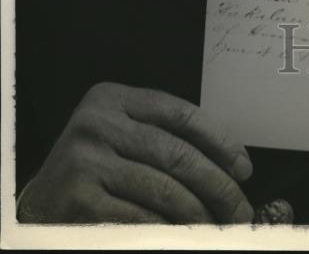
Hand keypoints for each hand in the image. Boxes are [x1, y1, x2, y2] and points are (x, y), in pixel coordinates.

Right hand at [17, 83, 253, 223]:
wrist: (40, 202)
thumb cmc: (94, 169)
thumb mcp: (122, 136)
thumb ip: (162, 138)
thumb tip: (228, 165)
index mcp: (114, 98)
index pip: (181, 113)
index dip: (219, 140)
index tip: (243, 168)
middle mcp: (98, 122)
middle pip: (176, 152)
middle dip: (217, 183)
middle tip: (239, 207)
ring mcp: (86, 159)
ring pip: (163, 188)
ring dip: (199, 212)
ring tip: (217, 226)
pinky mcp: (78, 197)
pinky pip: (139, 217)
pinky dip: (168, 229)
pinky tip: (183, 235)